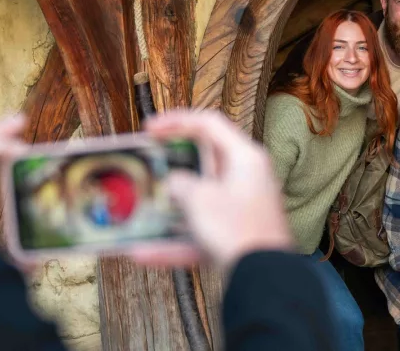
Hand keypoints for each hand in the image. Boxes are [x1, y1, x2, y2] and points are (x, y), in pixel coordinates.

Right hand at [131, 109, 293, 272]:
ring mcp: (241, 210)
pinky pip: (199, 235)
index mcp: (245, 158)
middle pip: (203, 164)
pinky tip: (142, 253)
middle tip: (145, 166)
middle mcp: (246, 180)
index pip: (210, 124)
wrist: (261, 278)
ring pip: (198, 202)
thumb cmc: (236, 229)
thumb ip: (181, 184)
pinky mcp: (235, 239)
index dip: (177, 121)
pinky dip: (173, 243)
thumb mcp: (200, 198)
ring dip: (168, 208)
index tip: (149, 129)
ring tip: (138, 209)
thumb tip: (175, 183)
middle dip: (171, 168)